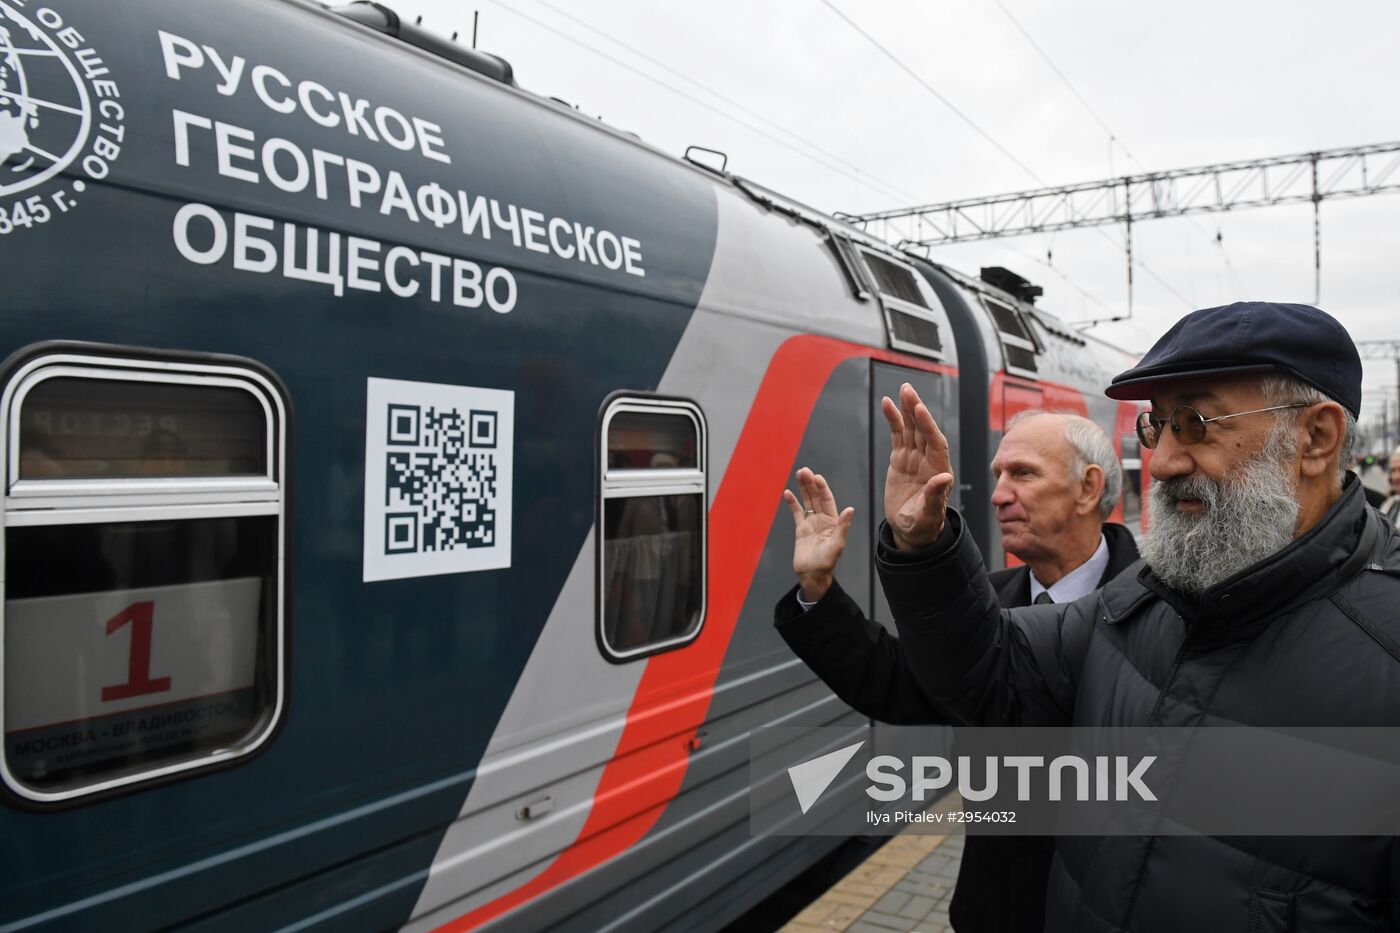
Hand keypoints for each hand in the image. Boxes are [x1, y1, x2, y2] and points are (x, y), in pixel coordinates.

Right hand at [783, 467, 854, 602]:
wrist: (812, 575)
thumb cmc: (826, 563)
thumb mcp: (836, 545)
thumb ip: (843, 527)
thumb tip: (850, 509)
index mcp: (832, 522)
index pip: (827, 500)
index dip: (822, 488)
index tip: (816, 477)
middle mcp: (822, 519)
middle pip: (816, 497)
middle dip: (811, 484)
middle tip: (804, 471)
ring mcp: (811, 523)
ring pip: (807, 501)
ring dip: (803, 489)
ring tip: (798, 474)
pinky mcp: (801, 529)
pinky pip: (797, 513)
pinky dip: (792, 503)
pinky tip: (787, 493)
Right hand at [881, 383, 954, 548]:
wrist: (910, 531)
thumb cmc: (923, 526)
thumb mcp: (928, 515)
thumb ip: (935, 496)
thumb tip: (944, 478)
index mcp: (939, 471)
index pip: (935, 443)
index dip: (928, 426)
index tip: (920, 410)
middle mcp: (929, 460)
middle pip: (923, 430)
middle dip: (916, 410)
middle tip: (908, 390)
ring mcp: (914, 458)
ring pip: (911, 428)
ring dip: (907, 409)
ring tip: (902, 390)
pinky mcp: (900, 459)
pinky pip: (898, 435)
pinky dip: (893, 420)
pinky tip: (888, 404)